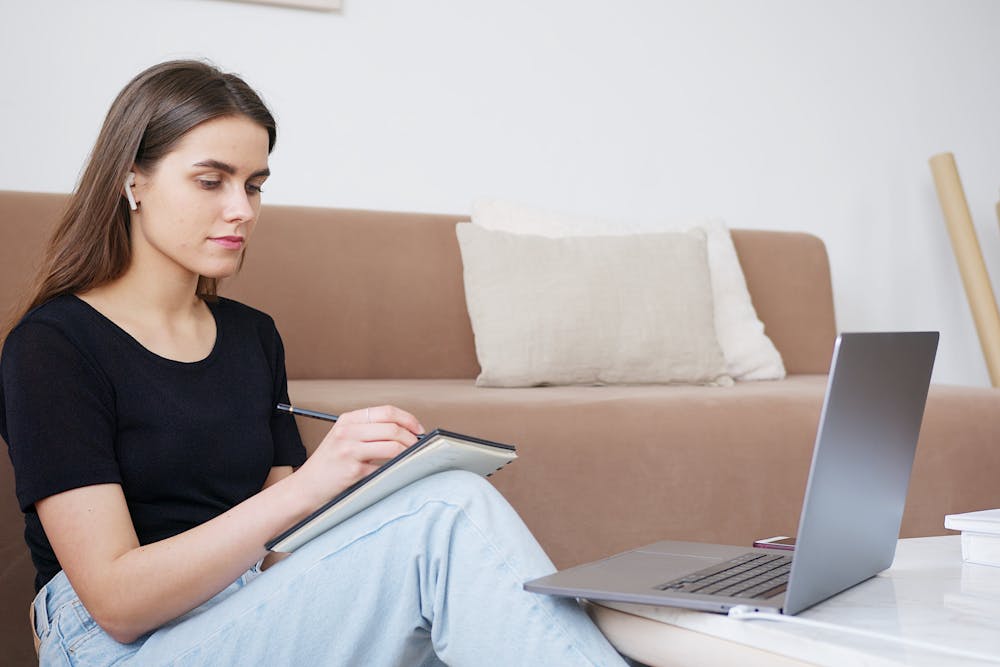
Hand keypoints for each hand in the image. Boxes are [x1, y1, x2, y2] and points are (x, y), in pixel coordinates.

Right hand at [293, 405, 425, 505]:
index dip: (407, 419)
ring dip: (409, 452)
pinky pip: (385, 466)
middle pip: (392, 427)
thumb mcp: (343, 439)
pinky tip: (398, 470)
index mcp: (347, 420)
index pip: (386, 411)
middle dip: (412, 437)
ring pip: (392, 445)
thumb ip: (368, 431)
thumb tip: (405, 432)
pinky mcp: (353, 470)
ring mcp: (349, 450)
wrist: (305, 488)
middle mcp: (347, 432)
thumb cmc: (328, 466)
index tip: (418, 429)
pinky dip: (397, 467)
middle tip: (418, 446)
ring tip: (411, 457)